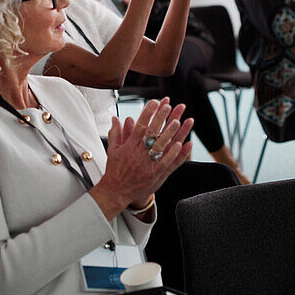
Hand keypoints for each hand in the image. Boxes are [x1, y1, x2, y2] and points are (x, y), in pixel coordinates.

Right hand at [91, 98, 192, 218]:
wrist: (115, 192)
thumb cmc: (114, 171)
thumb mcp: (112, 150)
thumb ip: (115, 133)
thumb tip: (115, 118)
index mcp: (129, 146)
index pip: (140, 125)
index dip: (147, 113)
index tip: (154, 102)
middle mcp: (138, 153)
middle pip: (151, 133)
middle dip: (160, 118)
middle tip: (168, 106)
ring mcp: (147, 164)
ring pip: (160, 146)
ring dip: (169, 133)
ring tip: (177, 121)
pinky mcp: (154, 174)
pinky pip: (165, 163)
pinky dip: (173, 154)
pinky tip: (181, 144)